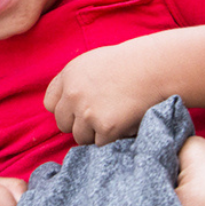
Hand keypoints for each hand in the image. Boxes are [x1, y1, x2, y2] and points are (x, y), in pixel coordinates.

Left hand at [44, 41, 165, 145]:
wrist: (154, 69)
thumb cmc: (128, 64)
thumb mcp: (91, 63)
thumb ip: (74, 81)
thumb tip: (65, 102)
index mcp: (68, 76)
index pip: (50, 104)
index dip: (65, 110)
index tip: (77, 111)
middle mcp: (72, 95)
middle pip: (62, 124)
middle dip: (78, 124)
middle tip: (98, 119)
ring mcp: (87, 112)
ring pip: (80, 136)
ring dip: (94, 133)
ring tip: (113, 119)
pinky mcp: (105, 127)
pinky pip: (100, 142)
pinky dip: (112, 137)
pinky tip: (124, 123)